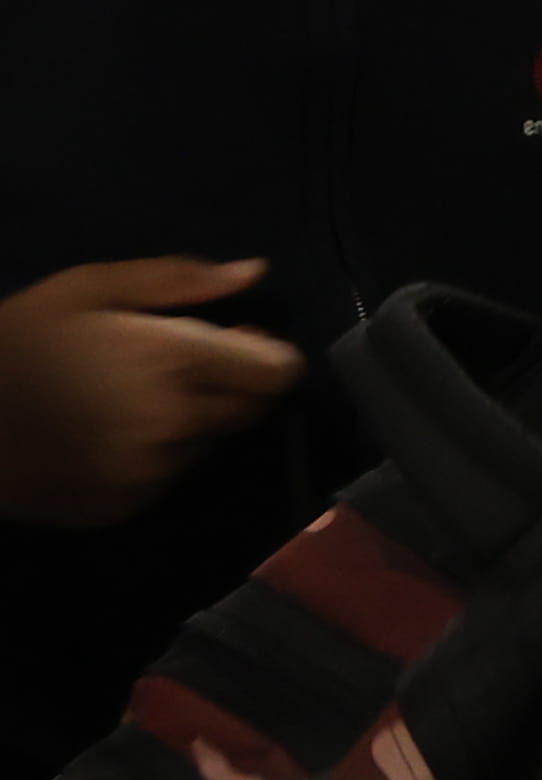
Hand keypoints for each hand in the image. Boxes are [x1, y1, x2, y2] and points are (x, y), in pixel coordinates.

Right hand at [0, 259, 303, 528]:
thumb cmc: (15, 344)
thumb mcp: (85, 289)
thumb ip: (176, 280)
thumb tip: (252, 273)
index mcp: (174, 361)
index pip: (278, 372)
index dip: (264, 355)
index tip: (232, 344)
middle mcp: (177, 422)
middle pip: (251, 409)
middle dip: (230, 386)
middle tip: (168, 368)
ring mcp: (152, 471)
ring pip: (210, 443)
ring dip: (192, 421)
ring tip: (126, 400)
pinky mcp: (127, 506)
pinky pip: (171, 476)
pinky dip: (156, 455)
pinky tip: (105, 435)